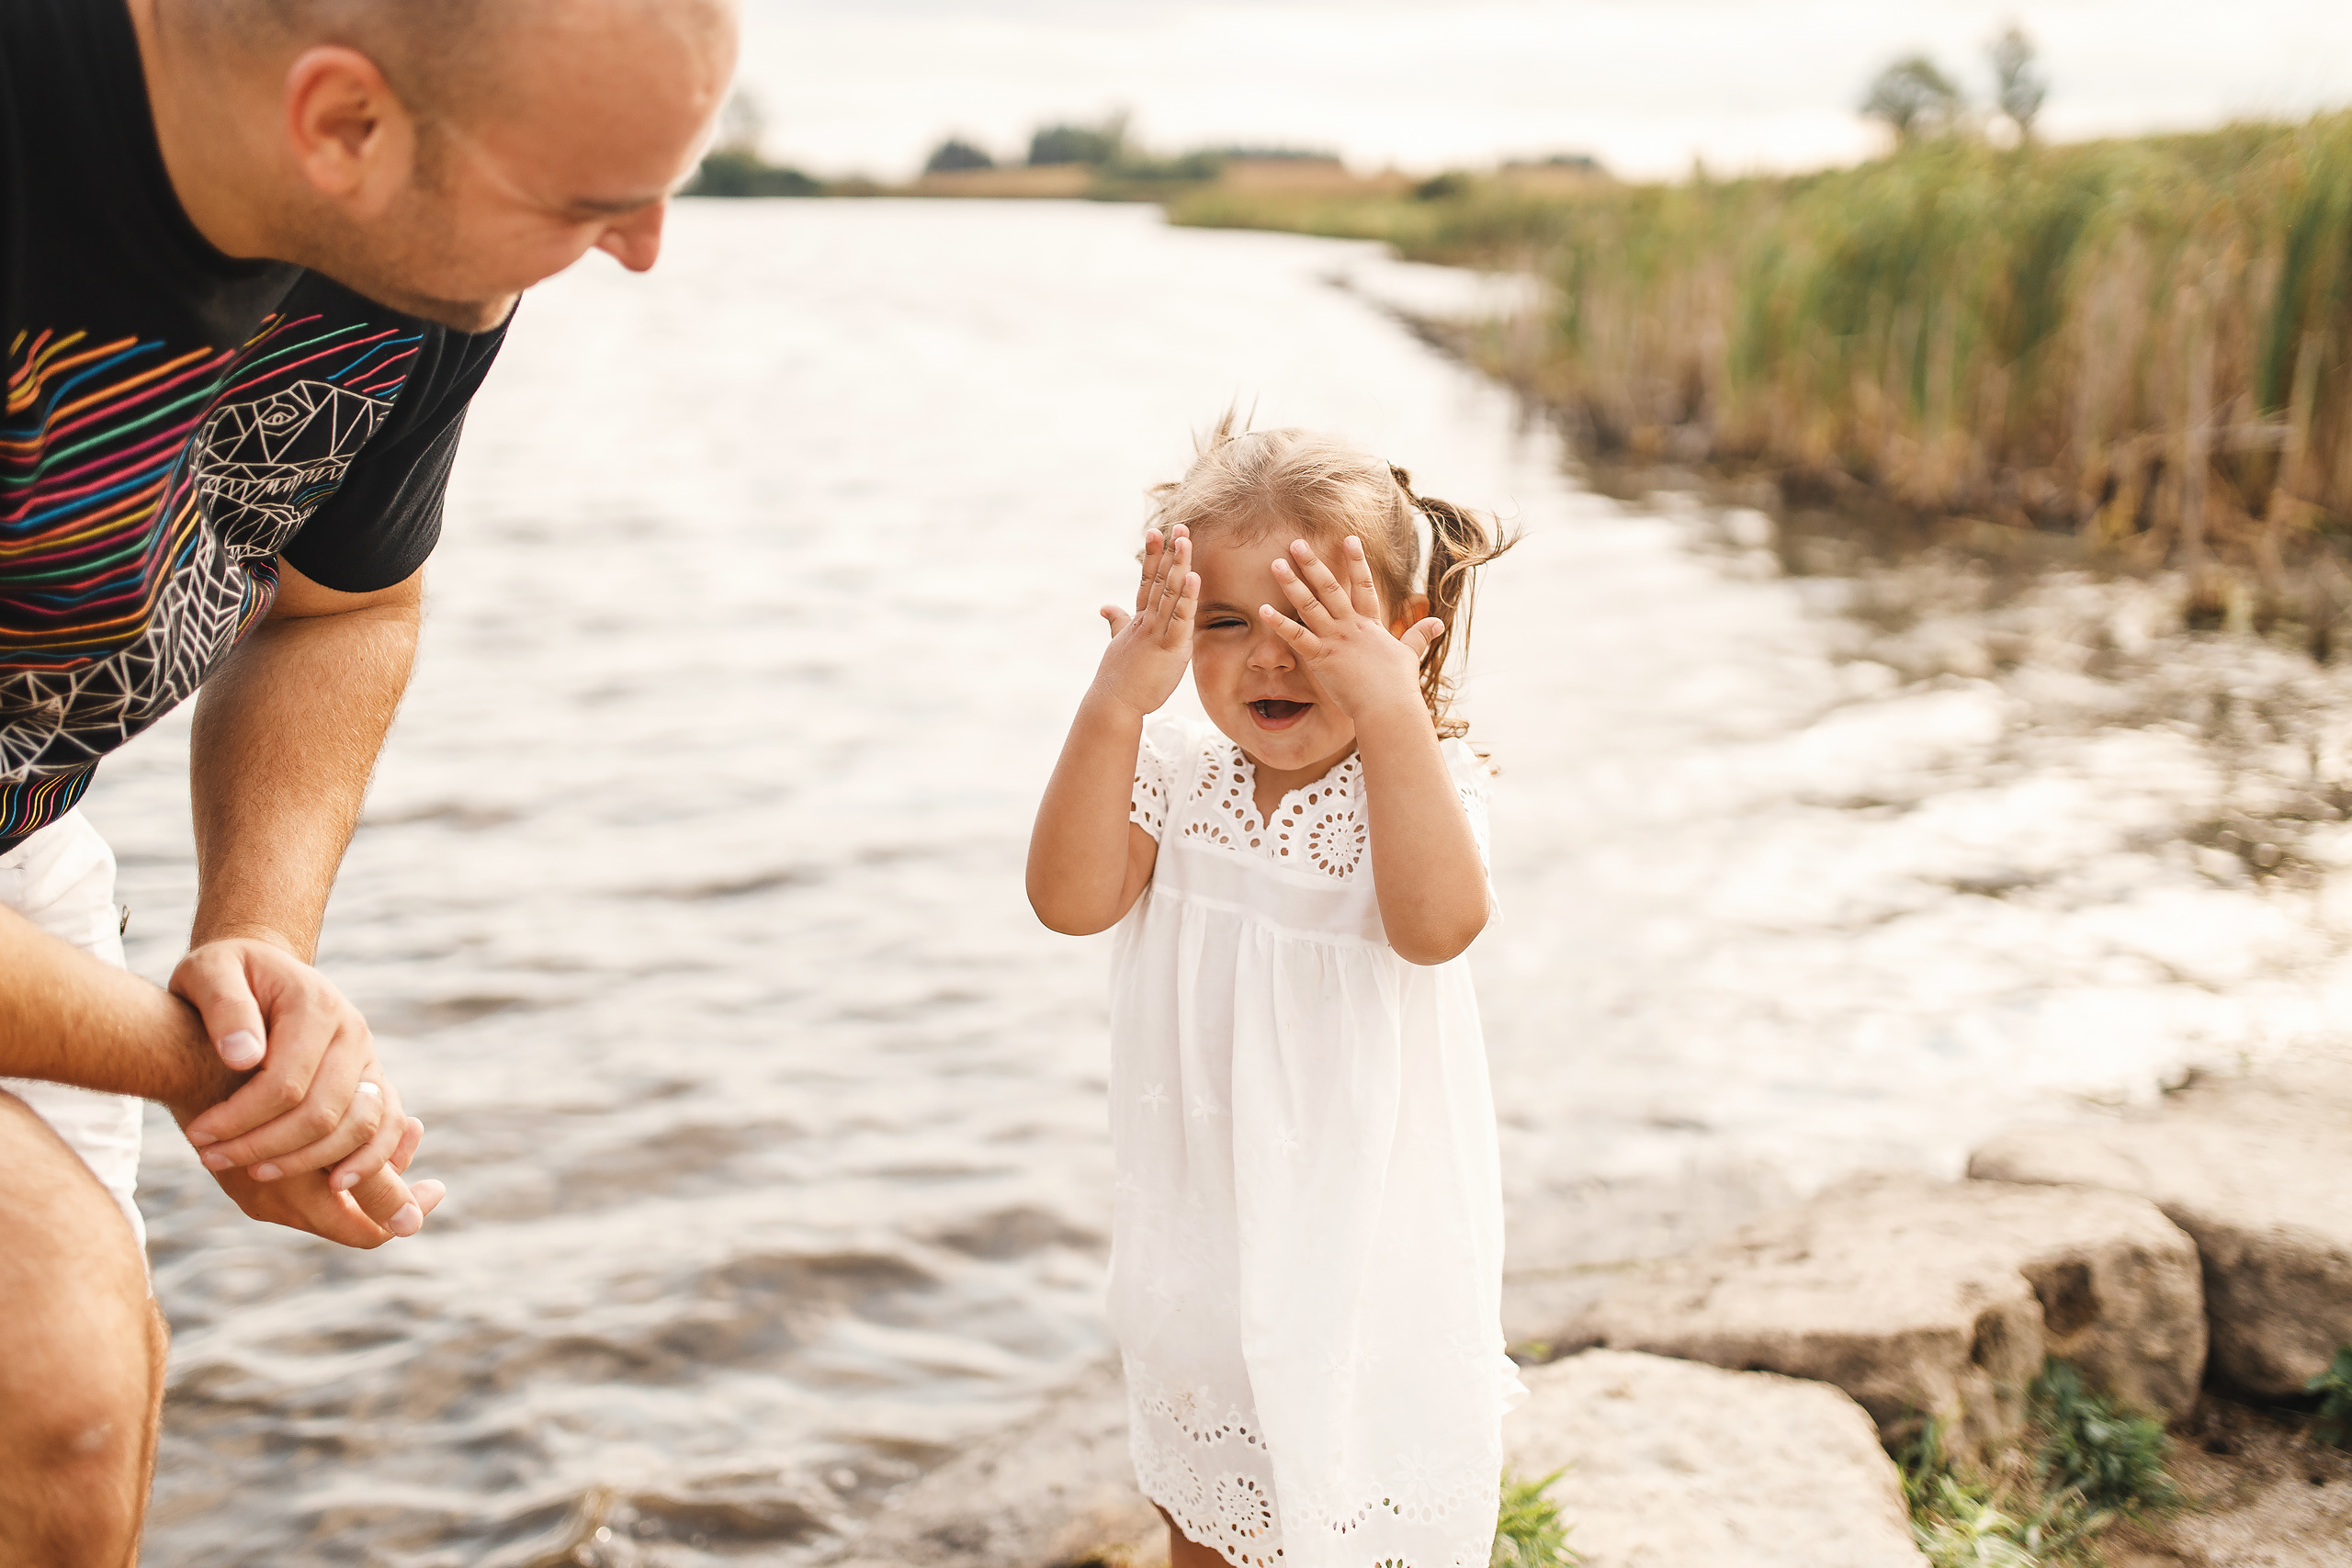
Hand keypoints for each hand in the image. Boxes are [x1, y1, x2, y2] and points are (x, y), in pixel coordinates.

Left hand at [169, 938, 431, 1230]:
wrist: (260, 970)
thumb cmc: (226, 974)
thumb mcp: (208, 973)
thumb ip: (224, 1007)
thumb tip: (244, 1058)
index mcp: (316, 1004)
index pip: (285, 1082)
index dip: (240, 1119)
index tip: (197, 1137)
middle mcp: (354, 1032)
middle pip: (322, 1111)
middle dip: (264, 1146)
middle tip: (210, 1158)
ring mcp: (369, 1059)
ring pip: (357, 1127)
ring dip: (307, 1161)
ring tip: (254, 1172)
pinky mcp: (373, 1082)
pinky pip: (384, 1128)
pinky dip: (368, 1161)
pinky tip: (333, 1185)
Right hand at [1092, 523, 1198, 717]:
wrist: (1113, 704)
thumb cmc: (1118, 678)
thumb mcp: (1118, 644)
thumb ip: (1116, 622)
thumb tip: (1106, 606)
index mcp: (1139, 619)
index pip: (1147, 580)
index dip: (1153, 555)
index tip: (1157, 531)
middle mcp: (1147, 621)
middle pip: (1160, 580)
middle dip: (1170, 552)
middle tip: (1179, 526)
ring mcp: (1156, 633)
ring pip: (1170, 593)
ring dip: (1179, 565)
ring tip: (1186, 540)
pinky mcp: (1169, 648)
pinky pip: (1180, 619)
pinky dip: (1188, 598)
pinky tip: (1194, 578)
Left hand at [1262, 536, 1443, 720]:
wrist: (1387, 706)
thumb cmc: (1397, 685)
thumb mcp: (1409, 655)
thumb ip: (1419, 635)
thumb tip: (1438, 623)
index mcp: (1369, 625)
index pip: (1363, 585)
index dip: (1356, 561)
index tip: (1349, 539)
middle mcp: (1350, 626)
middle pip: (1329, 587)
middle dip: (1312, 564)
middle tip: (1296, 543)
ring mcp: (1334, 640)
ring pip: (1309, 605)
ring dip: (1291, 584)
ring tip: (1275, 564)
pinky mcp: (1320, 657)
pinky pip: (1296, 637)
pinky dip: (1278, 623)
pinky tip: (1262, 609)